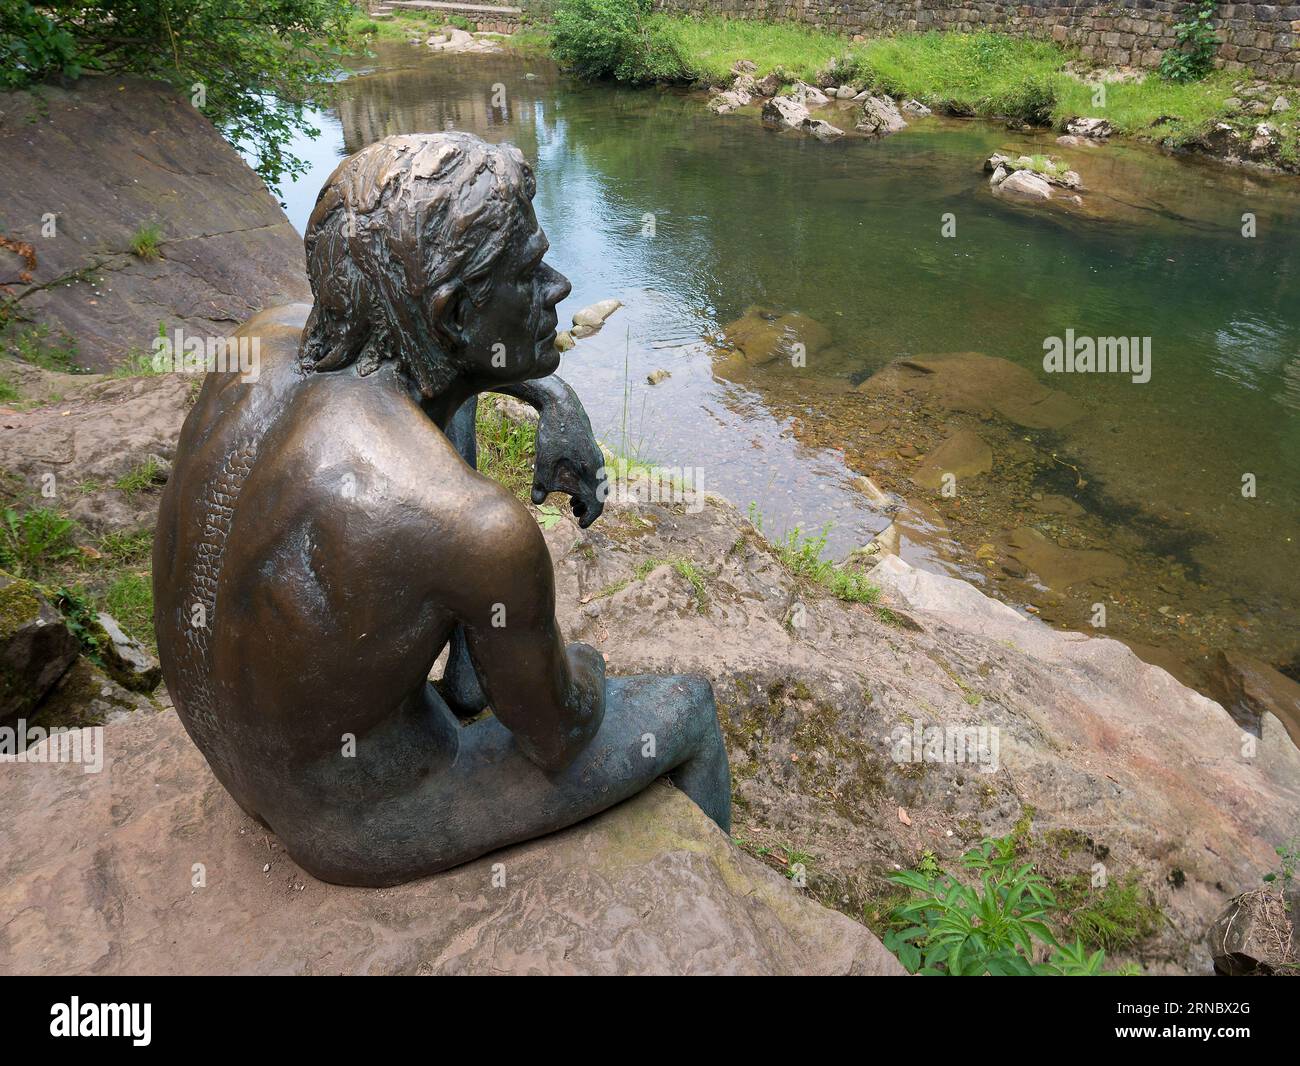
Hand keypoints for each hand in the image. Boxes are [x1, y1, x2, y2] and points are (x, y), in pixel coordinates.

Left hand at [529, 383, 603, 527]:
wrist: (561, 404)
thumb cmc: (552, 434)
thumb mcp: (542, 463)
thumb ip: (541, 485)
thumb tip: (537, 502)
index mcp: (590, 473)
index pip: (597, 503)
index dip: (589, 516)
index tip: (580, 525)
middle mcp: (597, 466)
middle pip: (600, 494)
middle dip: (588, 507)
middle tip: (575, 514)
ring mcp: (595, 456)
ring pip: (597, 483)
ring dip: (586, 495)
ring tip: (572, 502)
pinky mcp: (590, 448)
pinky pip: (593, 472)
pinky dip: (585, 482)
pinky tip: (568, 480)